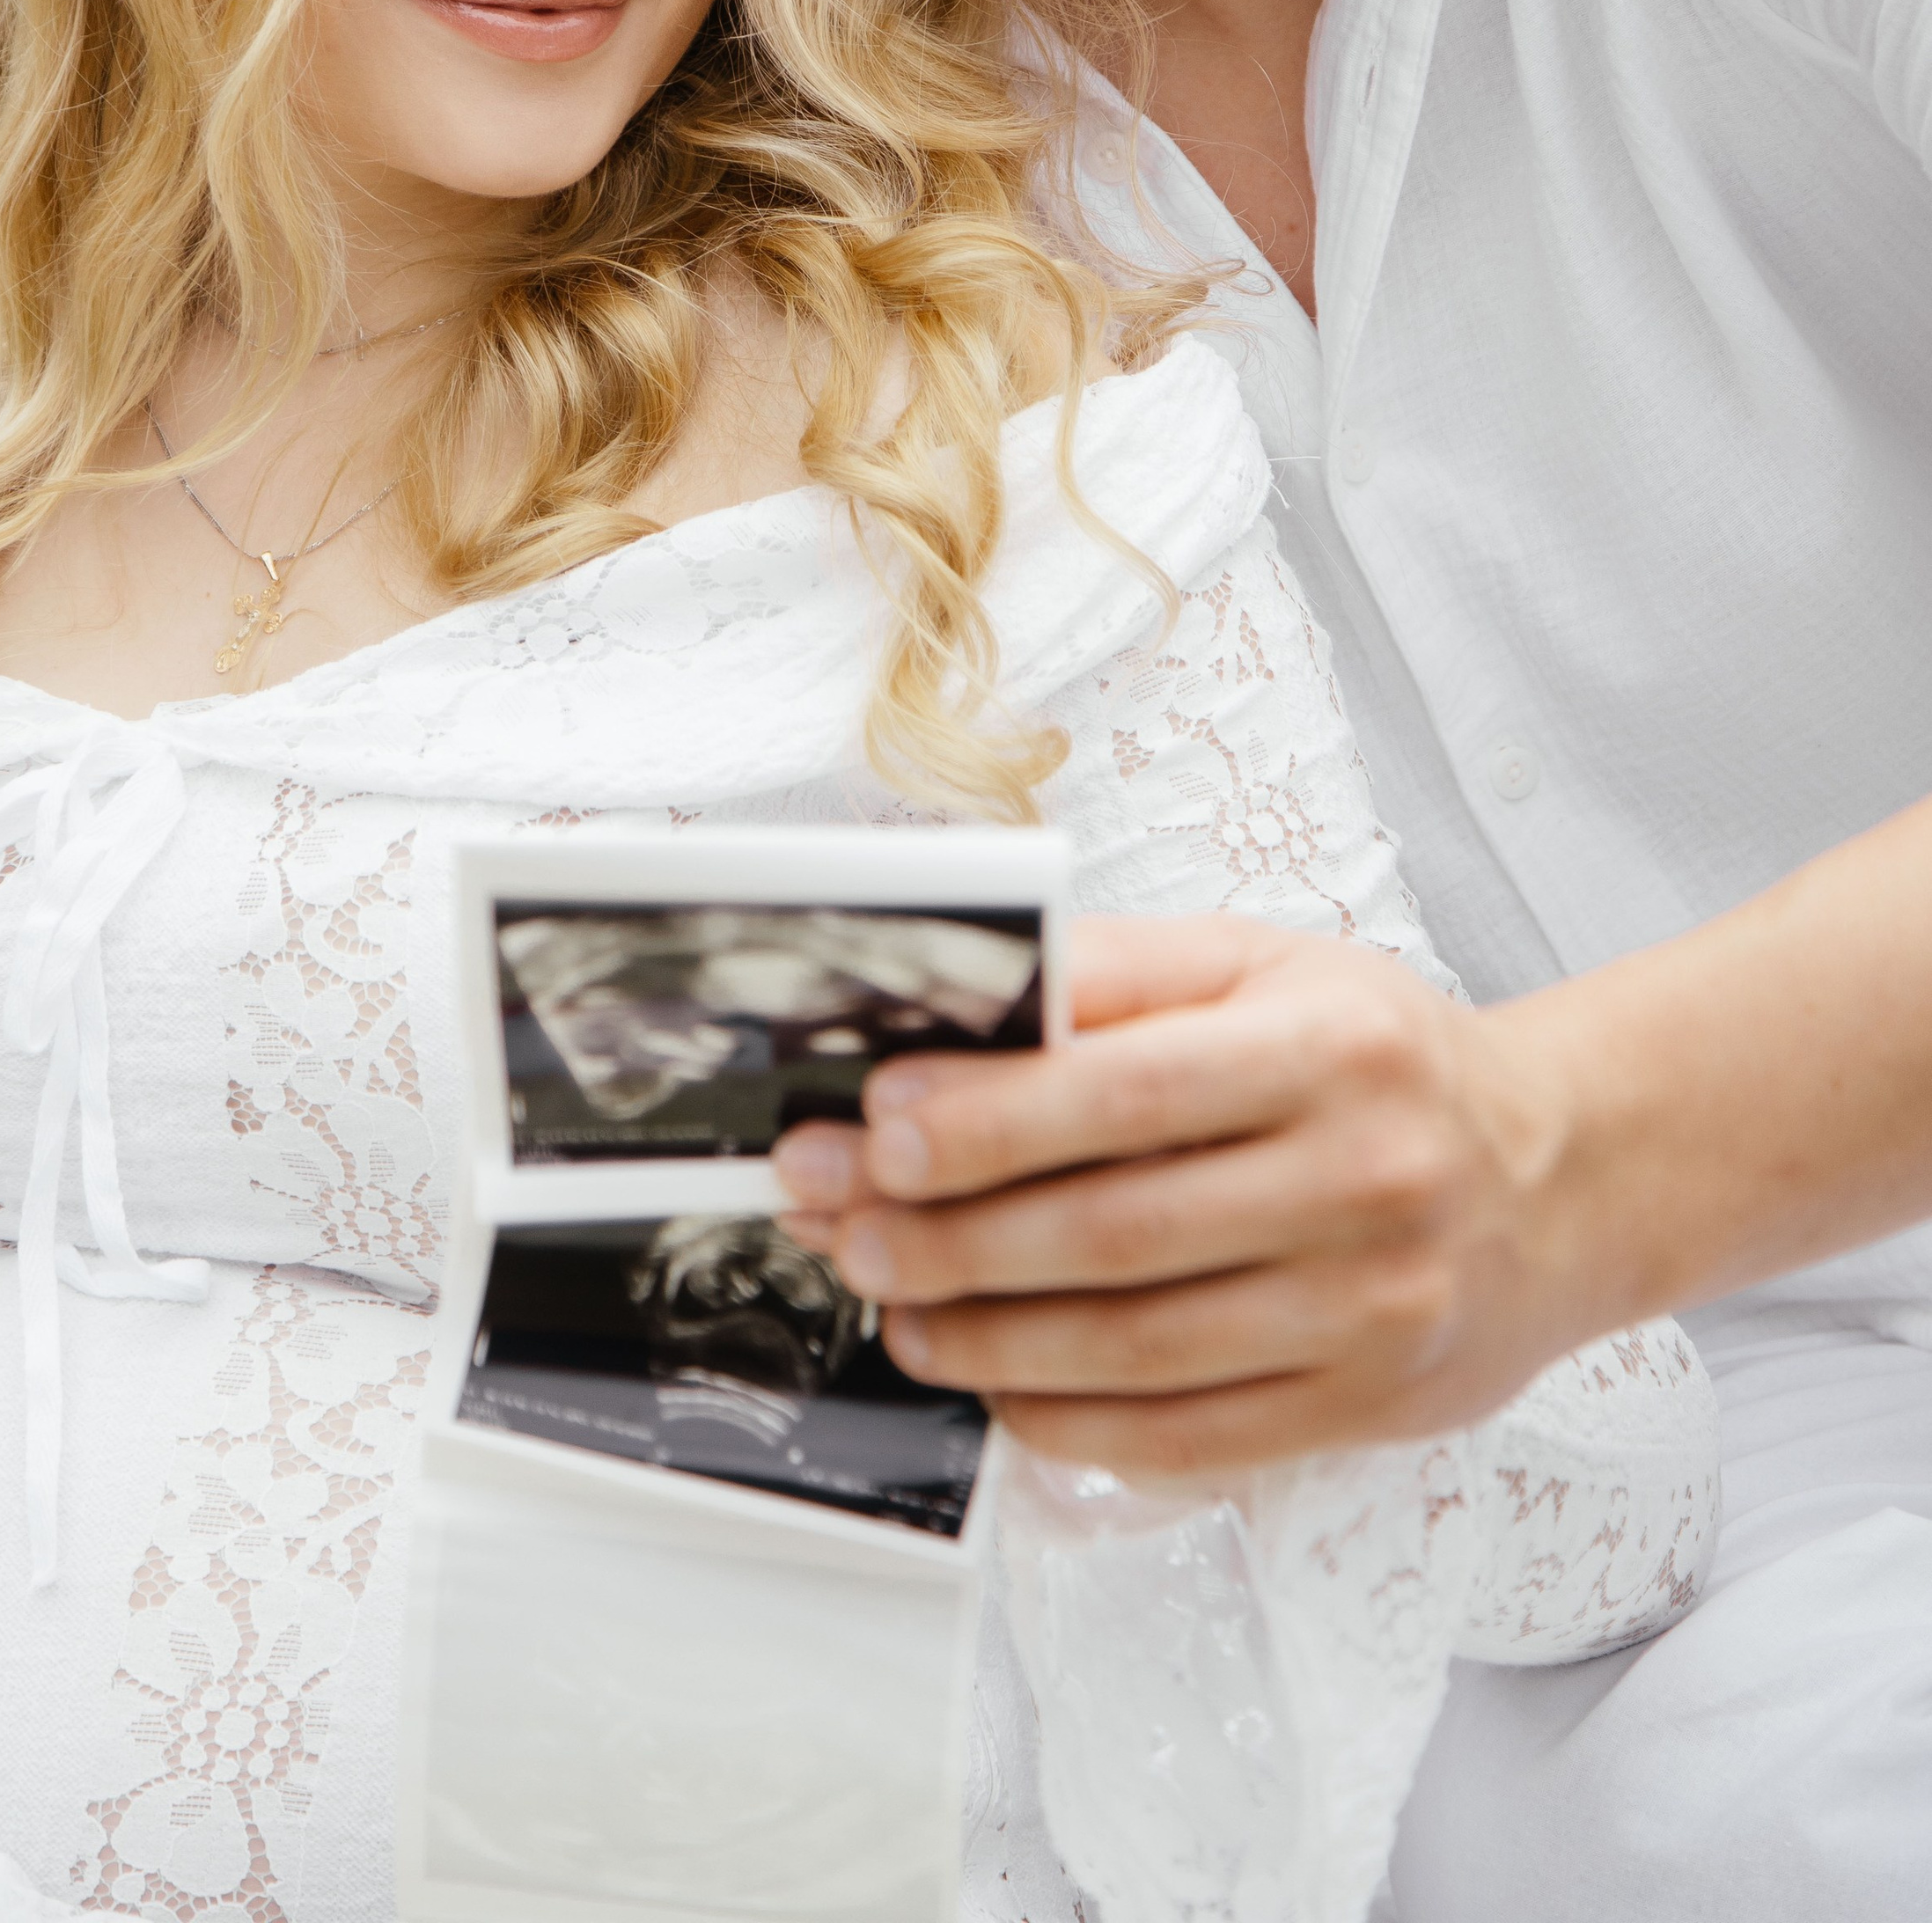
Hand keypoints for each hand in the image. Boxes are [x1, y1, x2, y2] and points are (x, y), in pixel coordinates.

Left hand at [775, 912, 1585, 1472]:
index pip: (1127, 1093)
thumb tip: (967, 1005)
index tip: (877, 1127)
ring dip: (987, 1336)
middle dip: (948, 1235)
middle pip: (1113, 1231)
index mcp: (1330, 1047)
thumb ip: (1118, 974)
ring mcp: (1370, 1309)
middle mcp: (1362, 1180)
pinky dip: (1068, 1420)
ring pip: (1136, 1348)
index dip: (987, 1120)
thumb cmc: (1380, 1058)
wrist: (1557, 1179)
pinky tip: (995, 1381)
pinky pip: (1185, 1435)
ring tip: (897, 1307)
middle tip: (845, 1227)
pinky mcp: (1363, 1406)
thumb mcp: (1264, 966)